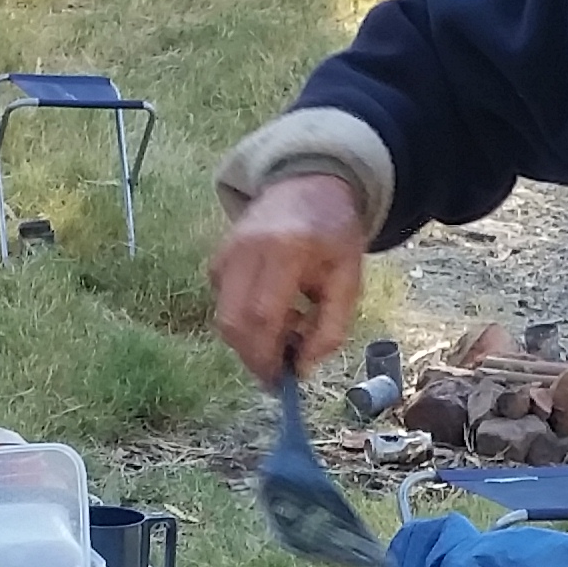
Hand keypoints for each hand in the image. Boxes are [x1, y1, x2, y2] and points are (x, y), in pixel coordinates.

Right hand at [210, 173, 371, 383]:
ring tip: (286, 331)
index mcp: (287, 249)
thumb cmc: (334, 235)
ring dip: (249, 340)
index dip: (267, 354)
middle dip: (252, 357)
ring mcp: (227, 250)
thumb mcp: (349, 279)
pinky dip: (243, 320)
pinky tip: (273, 311)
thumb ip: (331, 327)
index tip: (282, 380)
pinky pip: (223, 302)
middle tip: (276, 374)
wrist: (308, 186)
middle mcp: (248, 248)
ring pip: (223, 316)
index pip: (262, 314)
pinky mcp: (218, 256)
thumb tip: (302, 368)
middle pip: (233, 320)